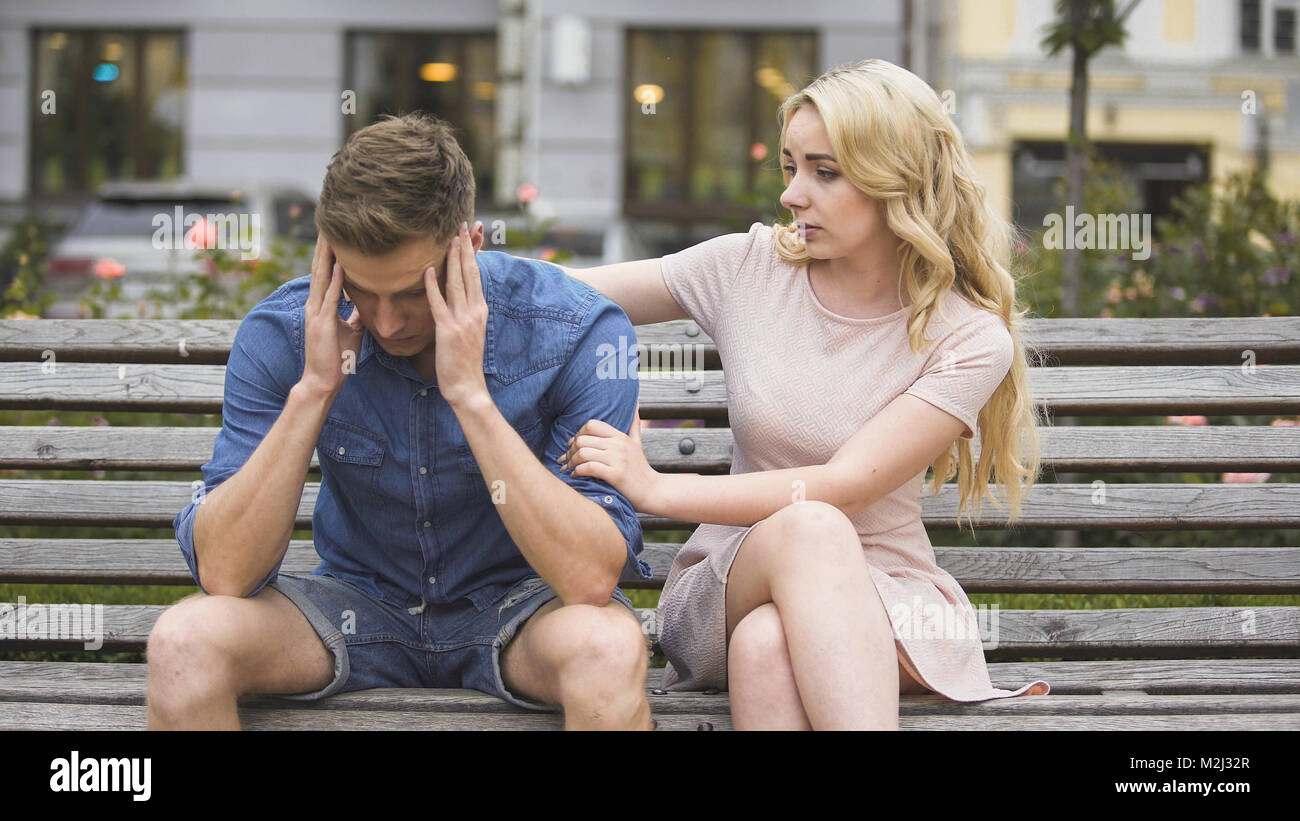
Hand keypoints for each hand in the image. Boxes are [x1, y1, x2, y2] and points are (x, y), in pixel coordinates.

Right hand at [302, 234, 362, 396]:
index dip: (329, 253)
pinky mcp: (321, 324)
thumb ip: (355, 314)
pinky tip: (338, 265)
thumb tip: (365, 303)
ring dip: (326, 256)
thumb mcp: (350, 330)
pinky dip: (334, 281)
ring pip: (322, 278)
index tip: (335, 233)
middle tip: (328, 223)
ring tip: (330, 234)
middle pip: (320, 269)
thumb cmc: (336, 357)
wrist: (323, 380)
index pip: (326, 273)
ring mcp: (316, 313)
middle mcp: (315, 305)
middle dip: (324, 246)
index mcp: (321, 305)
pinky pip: (330, 298)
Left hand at [425, 222, 489, 408]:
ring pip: (457, 283)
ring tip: (448, 239)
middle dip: (465, 247)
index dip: (472, 253)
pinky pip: (438, 303)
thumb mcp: (470, 332)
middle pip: (470, 273)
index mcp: (480, 310)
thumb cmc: (465, 362)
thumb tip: (459, 296)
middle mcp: (474, 311)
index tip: (467, 234)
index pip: (476, 275)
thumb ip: (465, 311)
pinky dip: (432, 286)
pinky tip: (427, 270)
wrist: (468, 386)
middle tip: (460, 225)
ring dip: (453, 259)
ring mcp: (462, 320)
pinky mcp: (448, 330)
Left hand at [557, 409, 659, 509]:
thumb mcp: (638, 443)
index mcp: (620, 436)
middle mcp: (618, 445)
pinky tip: (575, 476)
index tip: (572, 445)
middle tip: (565, 460)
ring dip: (571, 462)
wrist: (653, 491)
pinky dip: (577, 472)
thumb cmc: (641, 468)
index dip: (578, 434)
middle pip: (583, 439)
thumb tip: (636, 402)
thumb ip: (634, 424)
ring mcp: (618, 459)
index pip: (591, 425)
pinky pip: (589, 468)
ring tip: (568, 469)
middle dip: (569, 451)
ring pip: (583, 453)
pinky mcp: (616, 475)